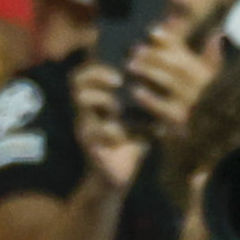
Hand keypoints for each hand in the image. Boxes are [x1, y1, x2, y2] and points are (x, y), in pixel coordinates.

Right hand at [71, 60, 144, 188]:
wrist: (119, 175)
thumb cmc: (133, 139)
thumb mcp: (141, 115)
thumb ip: (148, 96)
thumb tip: (164, 72)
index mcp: (97, 98)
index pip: (86, 71)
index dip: (99, 64)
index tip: (122, 65)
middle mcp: (86, 109)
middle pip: (76, 81)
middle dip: (96, 75)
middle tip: (118, 81)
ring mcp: (84, 126)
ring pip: (80, 103)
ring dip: (100, 100)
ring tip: (117, 108)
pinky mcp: (89, 144)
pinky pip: (93, 132)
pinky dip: (110, 132)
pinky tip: (123, 136)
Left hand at [125, 28, 222, 138]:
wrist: (209, 137)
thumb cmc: (202, 103)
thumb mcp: (207, 79)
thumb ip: (205, 57)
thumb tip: (215, 34)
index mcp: (205, 73)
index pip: (186, 52)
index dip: (170, 40)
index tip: (152, 32)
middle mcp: (201, 86)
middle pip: (176, 64)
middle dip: (154, 54)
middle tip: (134, 49)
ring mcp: (192, 103)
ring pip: (170, 82)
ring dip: (149, 71)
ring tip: (130, 65)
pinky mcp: (181, 120)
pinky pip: (165, 107)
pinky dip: (150, 98)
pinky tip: (136, 91)